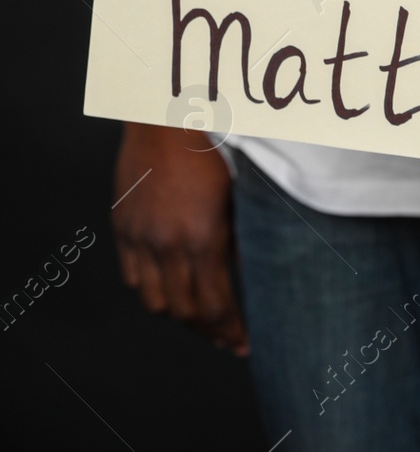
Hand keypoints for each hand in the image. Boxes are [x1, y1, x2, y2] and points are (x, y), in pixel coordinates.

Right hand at [112, 123, 247, 354]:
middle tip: (228, 340)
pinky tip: (170, 292)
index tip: (244, 343)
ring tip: (200, 322)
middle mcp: (169, 244)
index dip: (230, 330)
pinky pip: (133, 277)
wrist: (168, 120)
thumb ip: (243, 236)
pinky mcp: (124, 229)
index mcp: (204, 237)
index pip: (216, 304)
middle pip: (185, 311)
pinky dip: (152, 291)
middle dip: (210, 332)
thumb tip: (251, 270)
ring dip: (179, 317)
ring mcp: (142, 238)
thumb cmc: (214, 150)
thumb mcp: (240, 195)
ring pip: (156, 301)